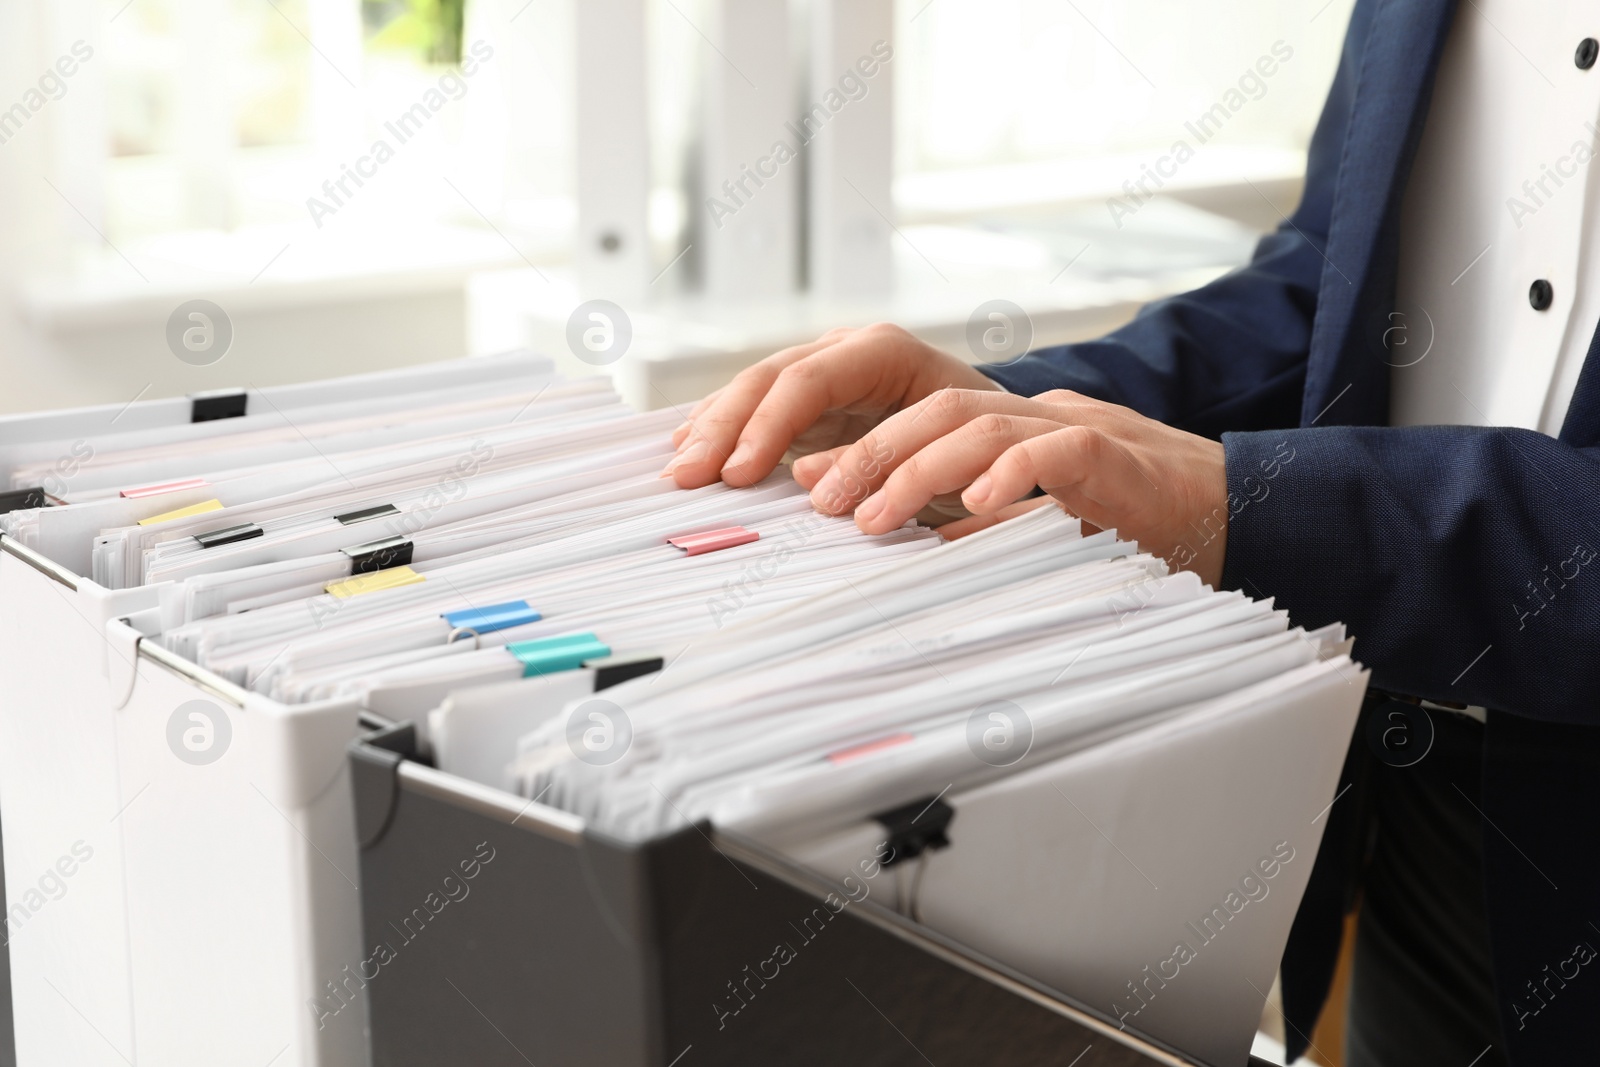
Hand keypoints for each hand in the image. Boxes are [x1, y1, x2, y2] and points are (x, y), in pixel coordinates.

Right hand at [662, 324, 999, 488]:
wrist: (1004, 430)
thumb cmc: (981, 444)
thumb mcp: (946, 454)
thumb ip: (880, 462)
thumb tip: (805, 481)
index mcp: (885, 351)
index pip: (808, 380)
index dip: (766, 426)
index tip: (737, 474)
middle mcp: (848, 349)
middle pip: (769, 377)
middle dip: (723, 427)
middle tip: (687, 476)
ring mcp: (826, 367)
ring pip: (754, 387)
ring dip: (711, 427)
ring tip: (677, 467)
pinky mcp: (812, 397)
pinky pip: (757, 403)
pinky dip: (722, 424)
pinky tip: (686, 446)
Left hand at [793, 388, 1230, 586]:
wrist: (1241, 520)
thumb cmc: (1135, 532)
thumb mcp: (1035, 525)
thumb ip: (964, 512)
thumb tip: (879, 513)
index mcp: (1016, 432)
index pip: (924, 421)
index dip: (863, 446)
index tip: (807, 484)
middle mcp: (1042, 419)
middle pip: (940, 410)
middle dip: (872, 452)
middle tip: (822, 502)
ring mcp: (1084, 432)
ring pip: (986, 423)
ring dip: (920, 468)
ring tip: (874, 516)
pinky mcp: (1123, 461)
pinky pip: (1059, 455)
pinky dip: (1012, 475)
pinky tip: (972, 512)